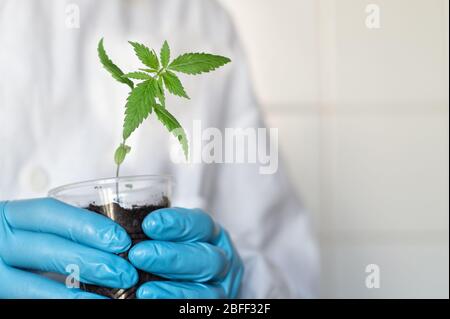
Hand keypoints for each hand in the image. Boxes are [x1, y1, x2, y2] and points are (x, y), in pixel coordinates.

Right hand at [0, 198, 137, 297]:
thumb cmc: (16, 243)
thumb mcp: (29, 229)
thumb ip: (61, 232)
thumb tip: (114, 244)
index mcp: (9, 217)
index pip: (49, 213)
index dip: (88, 225)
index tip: (120, 239)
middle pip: (48, 249)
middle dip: (92, 261)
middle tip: (125, 273)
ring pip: (37, 286)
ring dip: (80, 295)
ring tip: (112, 298)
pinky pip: (33, 301)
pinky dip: (64, 303)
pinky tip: (90, 304)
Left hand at [128, 207, 243, 298]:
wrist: (190, 282)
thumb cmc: (176, 255)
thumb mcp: (173, 238)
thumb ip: (158, 234)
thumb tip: (122, 227)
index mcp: (213, 236)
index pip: (201, 225)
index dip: (178, 223)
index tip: (149, 224)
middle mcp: (222, 262)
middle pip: (207, 258)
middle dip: (172, 256)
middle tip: (138, 254)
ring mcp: (220, 289)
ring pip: (206, 291)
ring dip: (173, 289)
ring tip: (143, 290)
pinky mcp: (211, 308)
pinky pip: (197, 309)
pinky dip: (173, 302)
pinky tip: (149, 300)